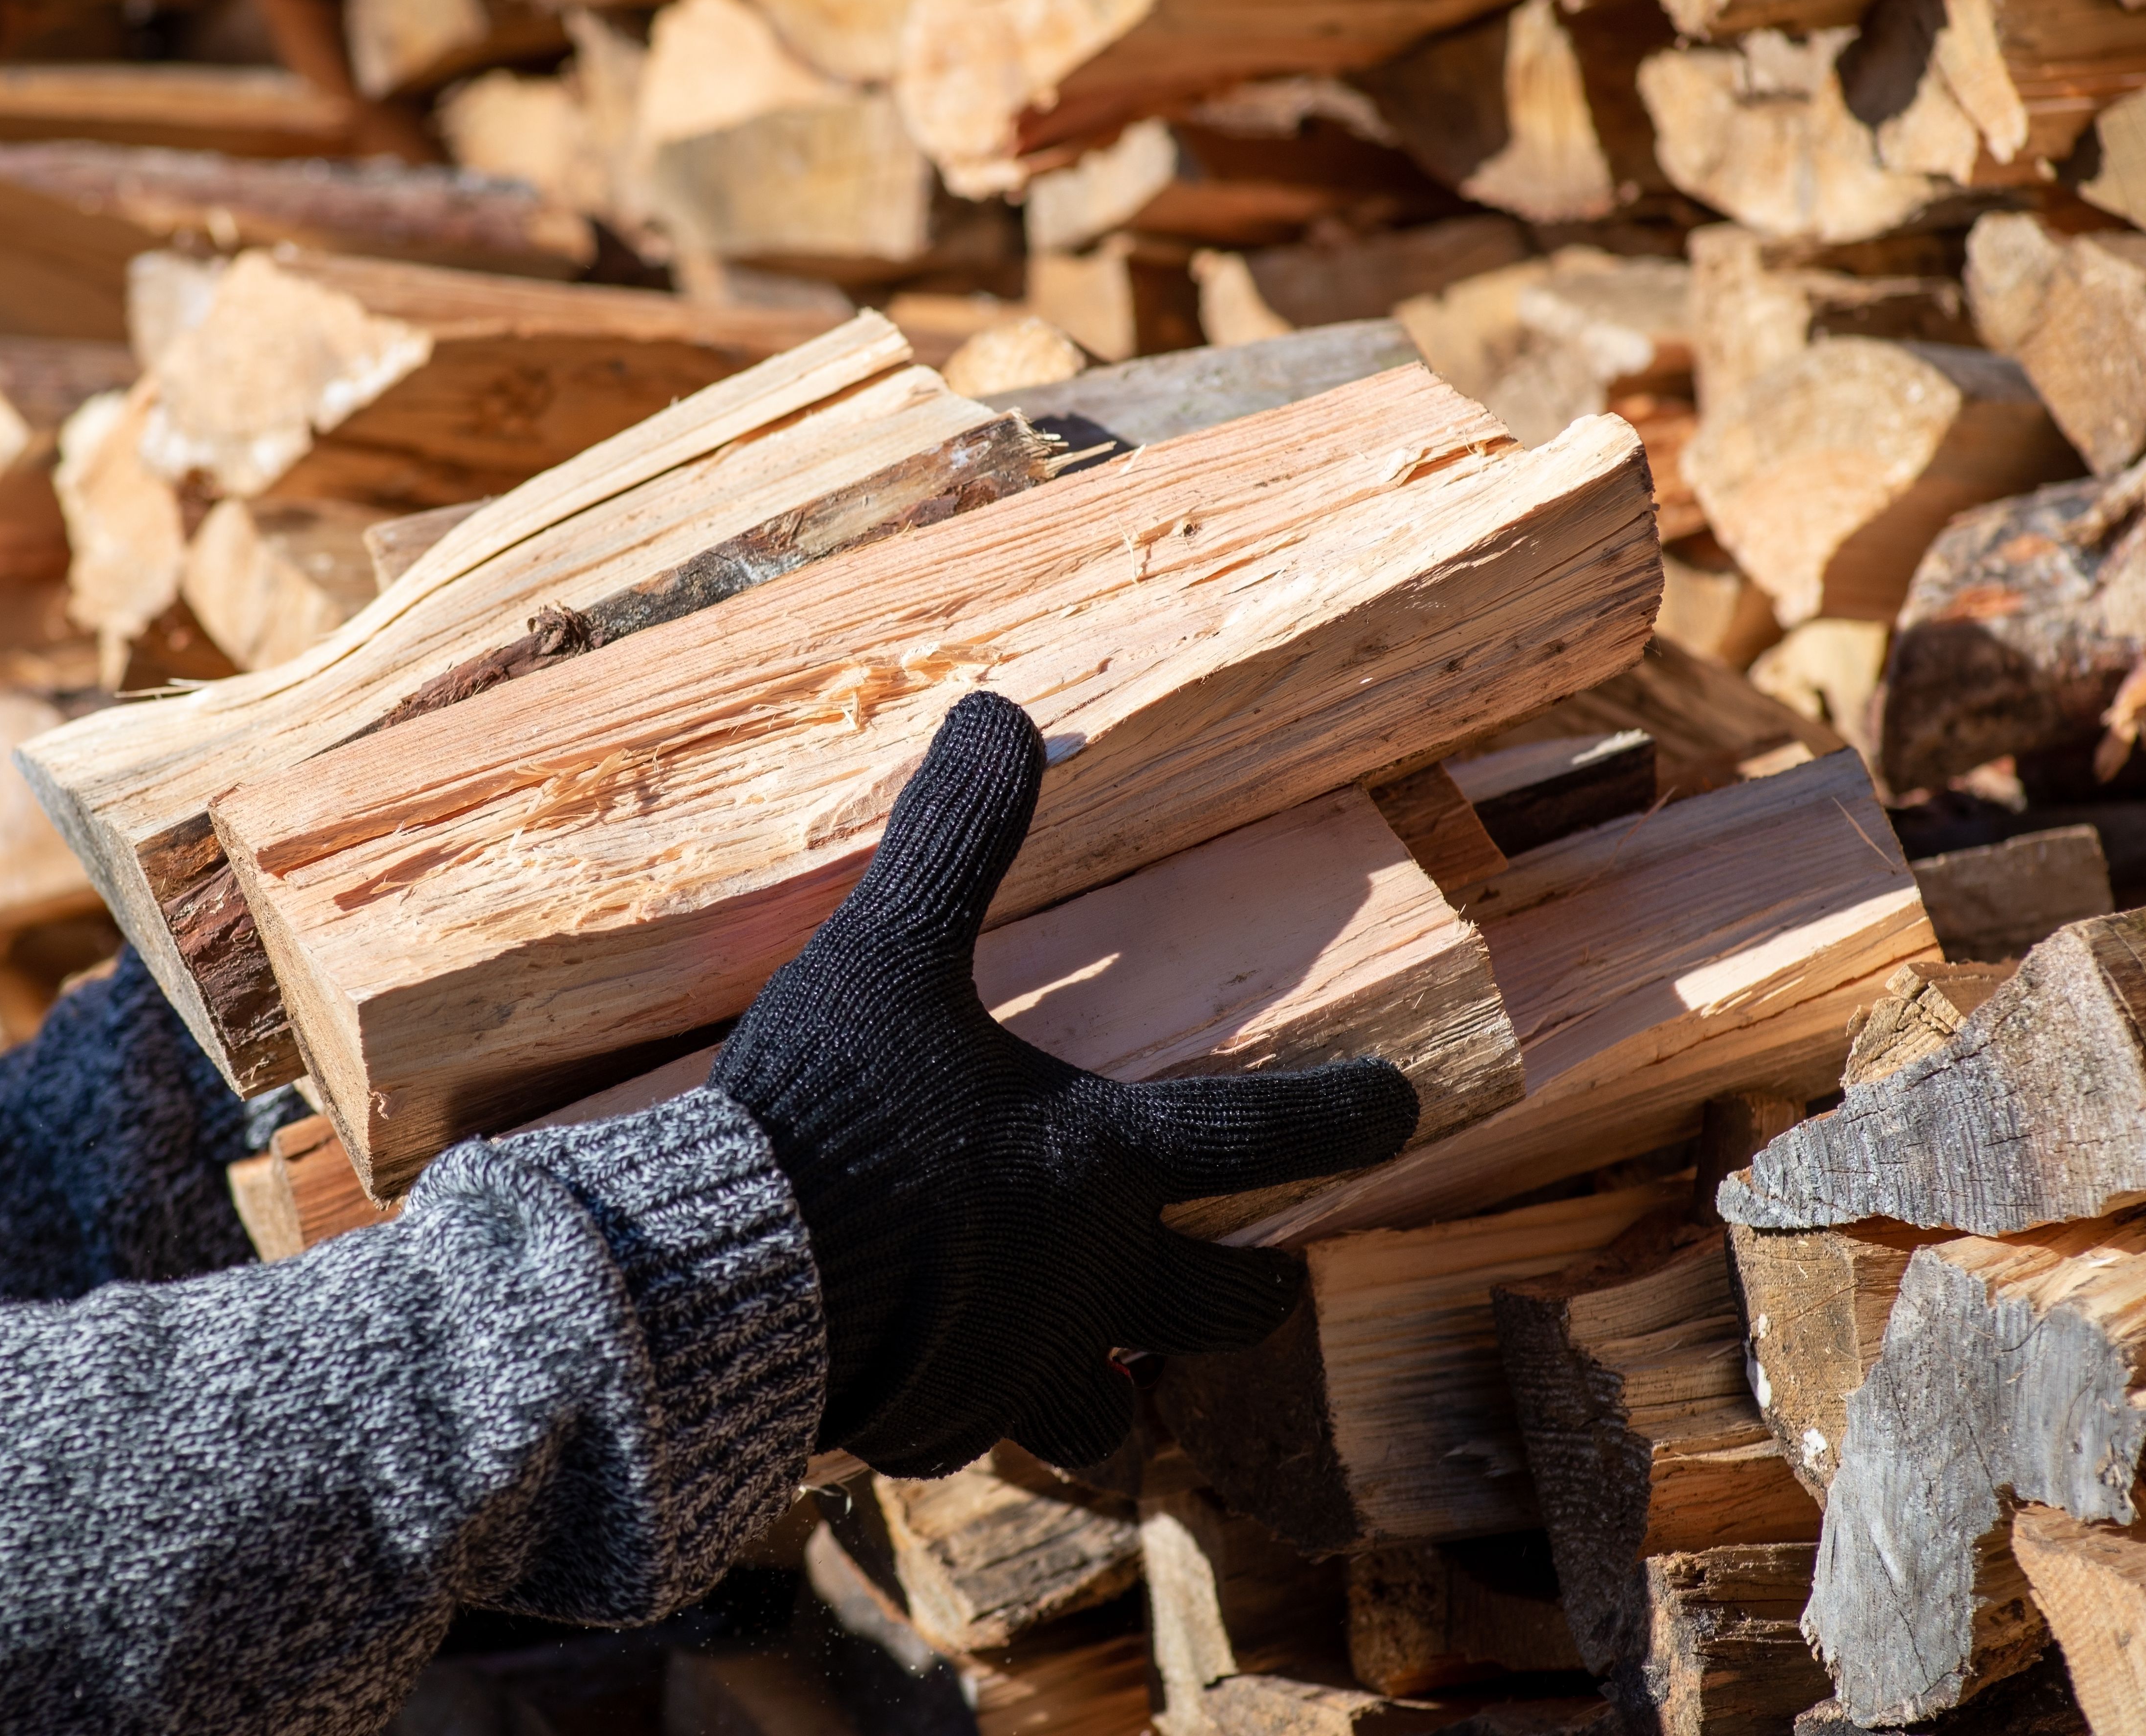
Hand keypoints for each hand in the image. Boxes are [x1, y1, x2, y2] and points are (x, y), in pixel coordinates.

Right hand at [707, 691, 1419, 1477]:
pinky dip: (969, 1410)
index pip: (1260, 1130)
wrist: (738, 1280)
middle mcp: (1086, 1279)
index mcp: (1096, 1161)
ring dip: (1117, 1387)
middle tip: (1269, 1284)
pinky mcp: (934, 1425)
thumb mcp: (888, 952)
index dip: (1347, 1114)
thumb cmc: (831, 1111)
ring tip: (1104, 1365)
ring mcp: (1015, 1370)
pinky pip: (975, 1435)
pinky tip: (934, 1379)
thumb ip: (954, 837)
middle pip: (1225, 1314)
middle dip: (1256, 1298)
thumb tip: (998, 710)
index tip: (1407, 1107)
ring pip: (1113, 1415)